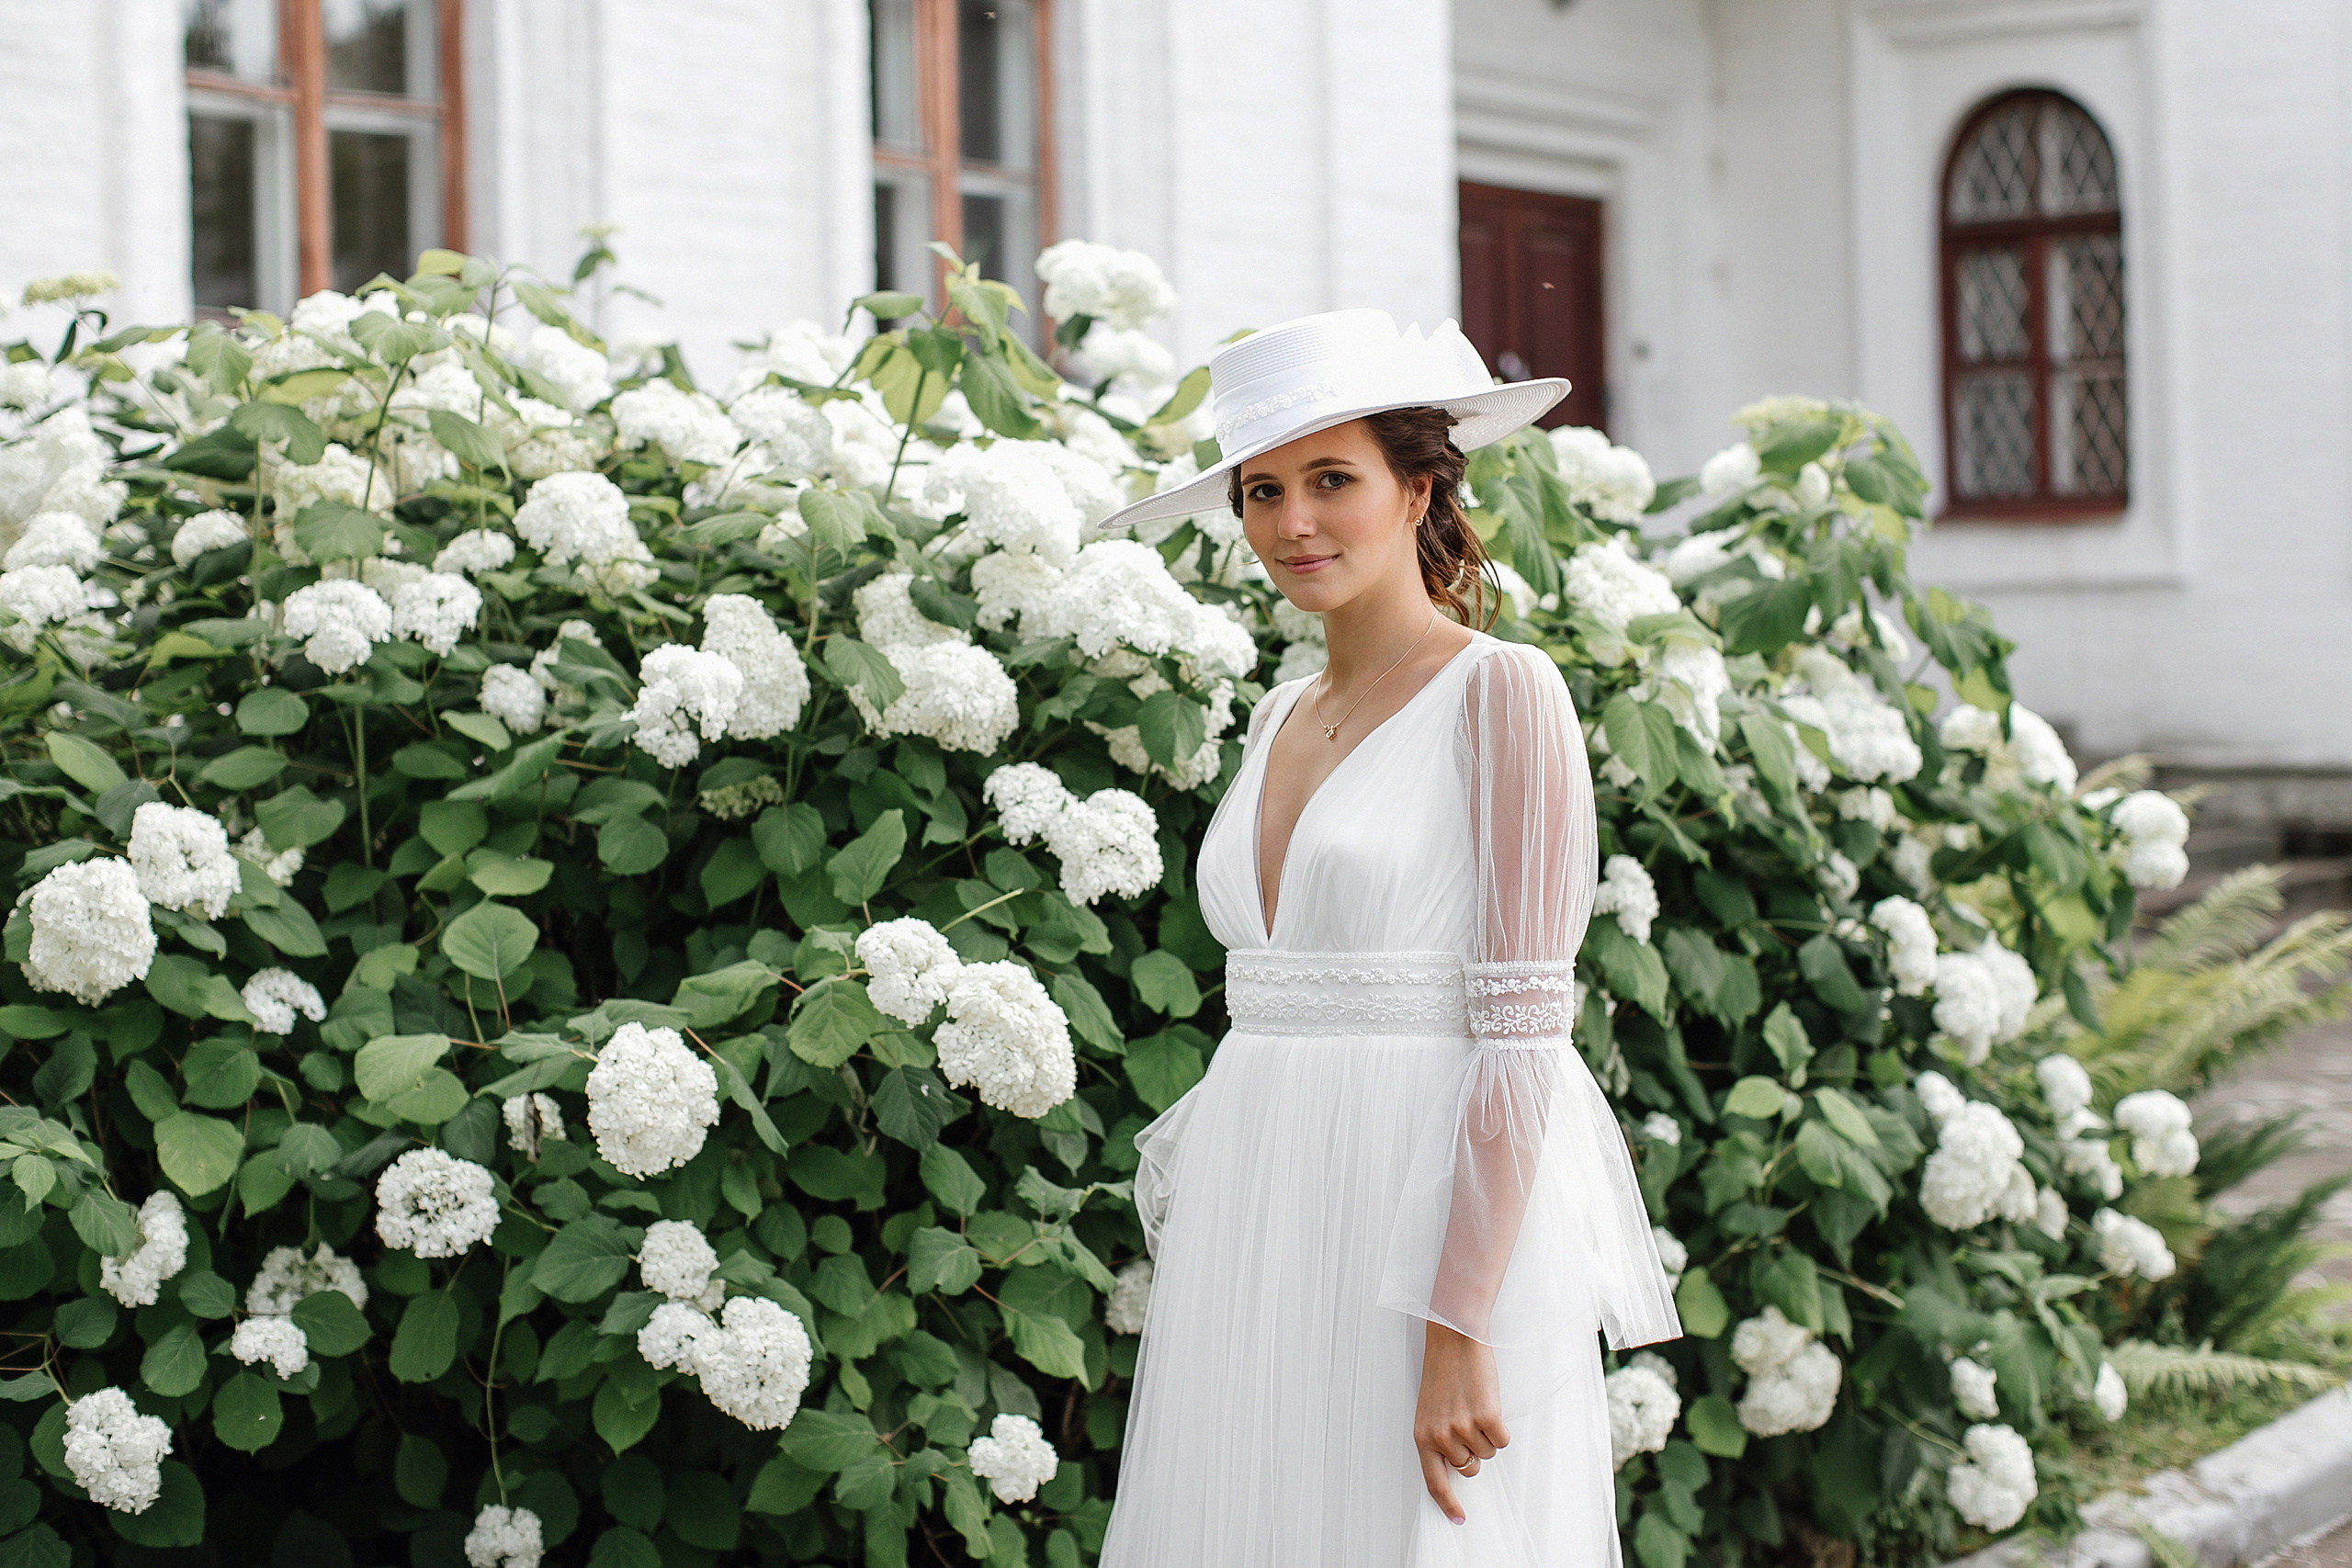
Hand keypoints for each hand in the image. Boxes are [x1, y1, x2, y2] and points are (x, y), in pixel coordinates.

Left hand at [1415, 1318, 1507, 1525]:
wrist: (1454, 1339)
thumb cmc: (1444, 1374)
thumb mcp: (1431, 1412)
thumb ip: (1438, 1440)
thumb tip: (1459, 1467)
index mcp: (1423, 1437)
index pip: (1434, 1482)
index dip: (1447, 1504)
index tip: (1459, 1519)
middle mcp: (1441, 1437)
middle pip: (1469, 1468)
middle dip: (1473, 1451)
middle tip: (1468, 1422)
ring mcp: (1464, 1428)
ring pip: (1487, 1453)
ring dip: (1486, 1435)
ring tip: (1474, 1406)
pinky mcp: (1486, 1417)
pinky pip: (1502, 1441)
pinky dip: (1501, 1427)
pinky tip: (1488, 1404)